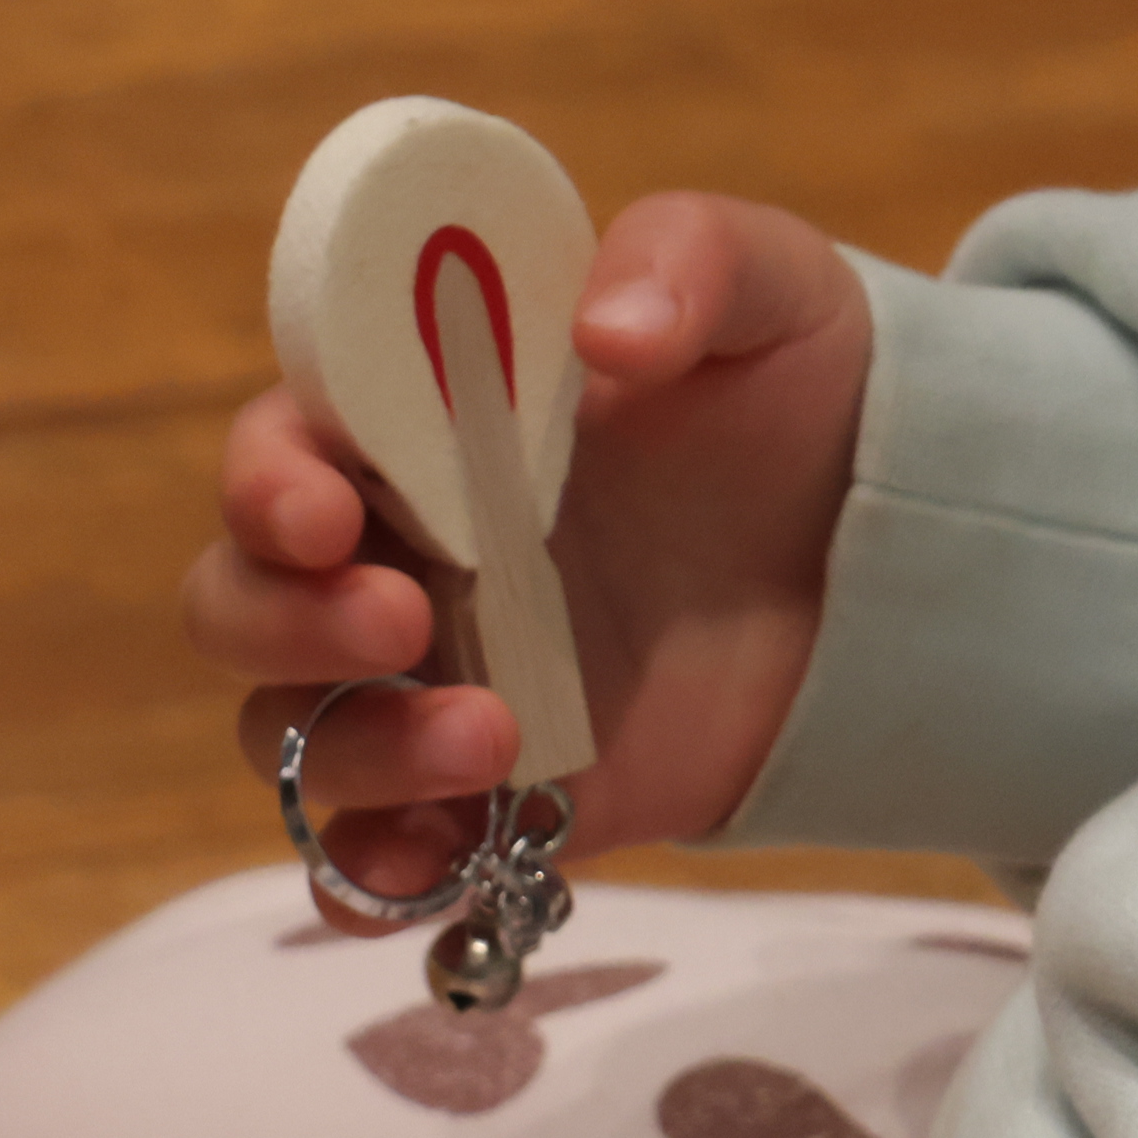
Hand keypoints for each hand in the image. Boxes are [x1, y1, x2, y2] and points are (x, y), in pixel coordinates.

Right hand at [182, 192, 871, 918]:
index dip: (268, 483)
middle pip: (240, 605)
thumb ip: (688, 258)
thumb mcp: (770, 289)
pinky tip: (429, 869)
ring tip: (494, 737)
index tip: (329, 512)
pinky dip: (368, 879)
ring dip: (356, 749)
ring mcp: (441, 683)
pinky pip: (375, 859)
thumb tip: (609, 330)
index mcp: (420, 428)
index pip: (278, 448)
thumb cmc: (802, 397)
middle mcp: (400, 557)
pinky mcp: (501, 798)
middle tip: (404, 619)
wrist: (897, 558)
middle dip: (286, 623)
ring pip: (293, 738)